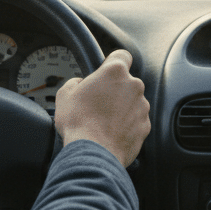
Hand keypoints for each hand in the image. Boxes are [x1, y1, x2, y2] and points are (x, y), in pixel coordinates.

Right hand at [54, 49, 149, 166]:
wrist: (93, 153)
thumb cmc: (78, 123)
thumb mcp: (65, 95)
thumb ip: (75, 82)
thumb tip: (79, 84)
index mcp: (115, 72)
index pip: (122, 55)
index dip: (112, 63)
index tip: (106, 72)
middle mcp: (134, 86)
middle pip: (126, 82)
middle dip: (114, 90)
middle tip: (98, 103)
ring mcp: (142, 107)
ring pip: (132, 102)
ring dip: (121, 108)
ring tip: (103, 122)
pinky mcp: (145, 126)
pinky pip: (136, 121)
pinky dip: (127, 125)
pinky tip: (111, 132)